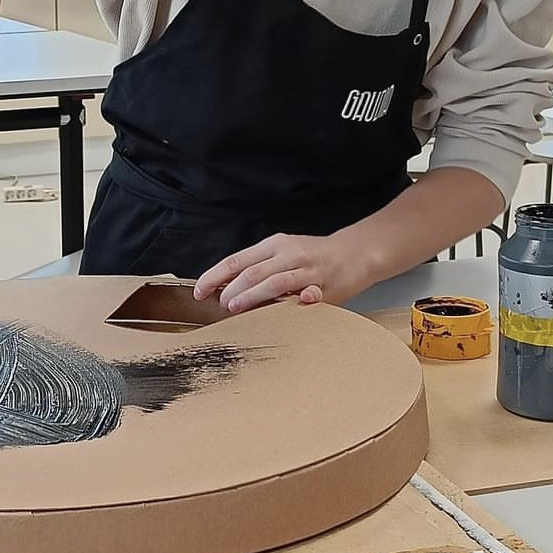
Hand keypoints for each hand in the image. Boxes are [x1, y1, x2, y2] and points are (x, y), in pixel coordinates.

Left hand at [192, 230, 364, 313]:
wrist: (353, 252)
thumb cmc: (311, 257)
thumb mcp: (281, 255)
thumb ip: (258, 269)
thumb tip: (225, 289)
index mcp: (272, 245)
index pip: (235, 260)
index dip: (214, 276)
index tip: (199, 291)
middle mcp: (287, 253)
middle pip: (251, 271)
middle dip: (231, 290)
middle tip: (220, 306)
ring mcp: (306, 268)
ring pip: (274, 281)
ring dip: (253, 295)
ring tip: (236, 307)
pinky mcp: (324, 283)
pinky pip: (309, 291)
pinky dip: (301, 297)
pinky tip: (296, 302)